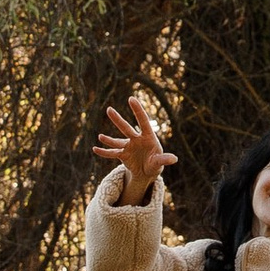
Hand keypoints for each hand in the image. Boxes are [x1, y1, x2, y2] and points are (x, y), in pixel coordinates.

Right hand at [92, 91, 176, 206]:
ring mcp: (128, 146)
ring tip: (100, 136)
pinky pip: (112, 153)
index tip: (131, 98)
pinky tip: (95, 149)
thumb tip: (174, 159)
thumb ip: (164, 159)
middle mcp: (136, 139)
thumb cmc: (156, 164)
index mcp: (148, 137)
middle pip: (126, 128)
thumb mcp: (159, 162)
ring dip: (108, 139)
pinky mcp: (122, 155)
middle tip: (109, 109)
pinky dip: (104, 152)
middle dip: (118, 120)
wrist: (147, 172)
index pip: (143, 121)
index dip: (137, 110)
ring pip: (116, 140)